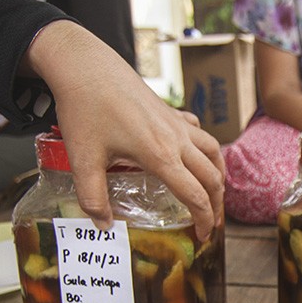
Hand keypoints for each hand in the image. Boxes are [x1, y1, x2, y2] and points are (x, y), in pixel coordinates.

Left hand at [22, 21, 224, 240]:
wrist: (86, 66)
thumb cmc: (85, 109)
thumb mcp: (83, 158)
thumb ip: (92, 197)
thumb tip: (103, 225)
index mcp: (160, 156)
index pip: (195, 195)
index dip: (203, 219)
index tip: (203, 236)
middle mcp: (177, 140)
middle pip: (212, 177)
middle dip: (217, 204)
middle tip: (211, 223)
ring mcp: (177, 124)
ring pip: (214, 152)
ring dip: (218, 175)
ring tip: (215, 192)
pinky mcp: (171, 112)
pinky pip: (199, 133)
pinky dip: (205, 148)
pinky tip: (196, 154)